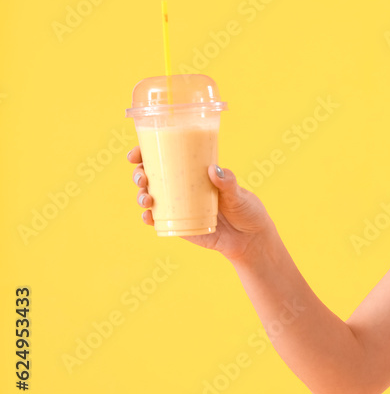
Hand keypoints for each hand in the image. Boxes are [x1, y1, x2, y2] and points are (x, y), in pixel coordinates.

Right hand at [127, 146, 272, 262]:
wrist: (251, 239)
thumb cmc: (246, 210)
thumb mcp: (239, 194)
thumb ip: (228, 183)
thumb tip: (213, 170)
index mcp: (194, 173)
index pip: (166, 158)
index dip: (145, 154)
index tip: (135, 155)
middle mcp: (182, 188)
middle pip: (151, 177)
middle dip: (139, 175)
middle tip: (142, 178)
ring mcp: (179, 207)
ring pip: (150, 197)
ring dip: (141, 195)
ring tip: (147, 199)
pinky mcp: (179, 226)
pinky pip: (158, 221)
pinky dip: (148, 218)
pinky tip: (147, 216)